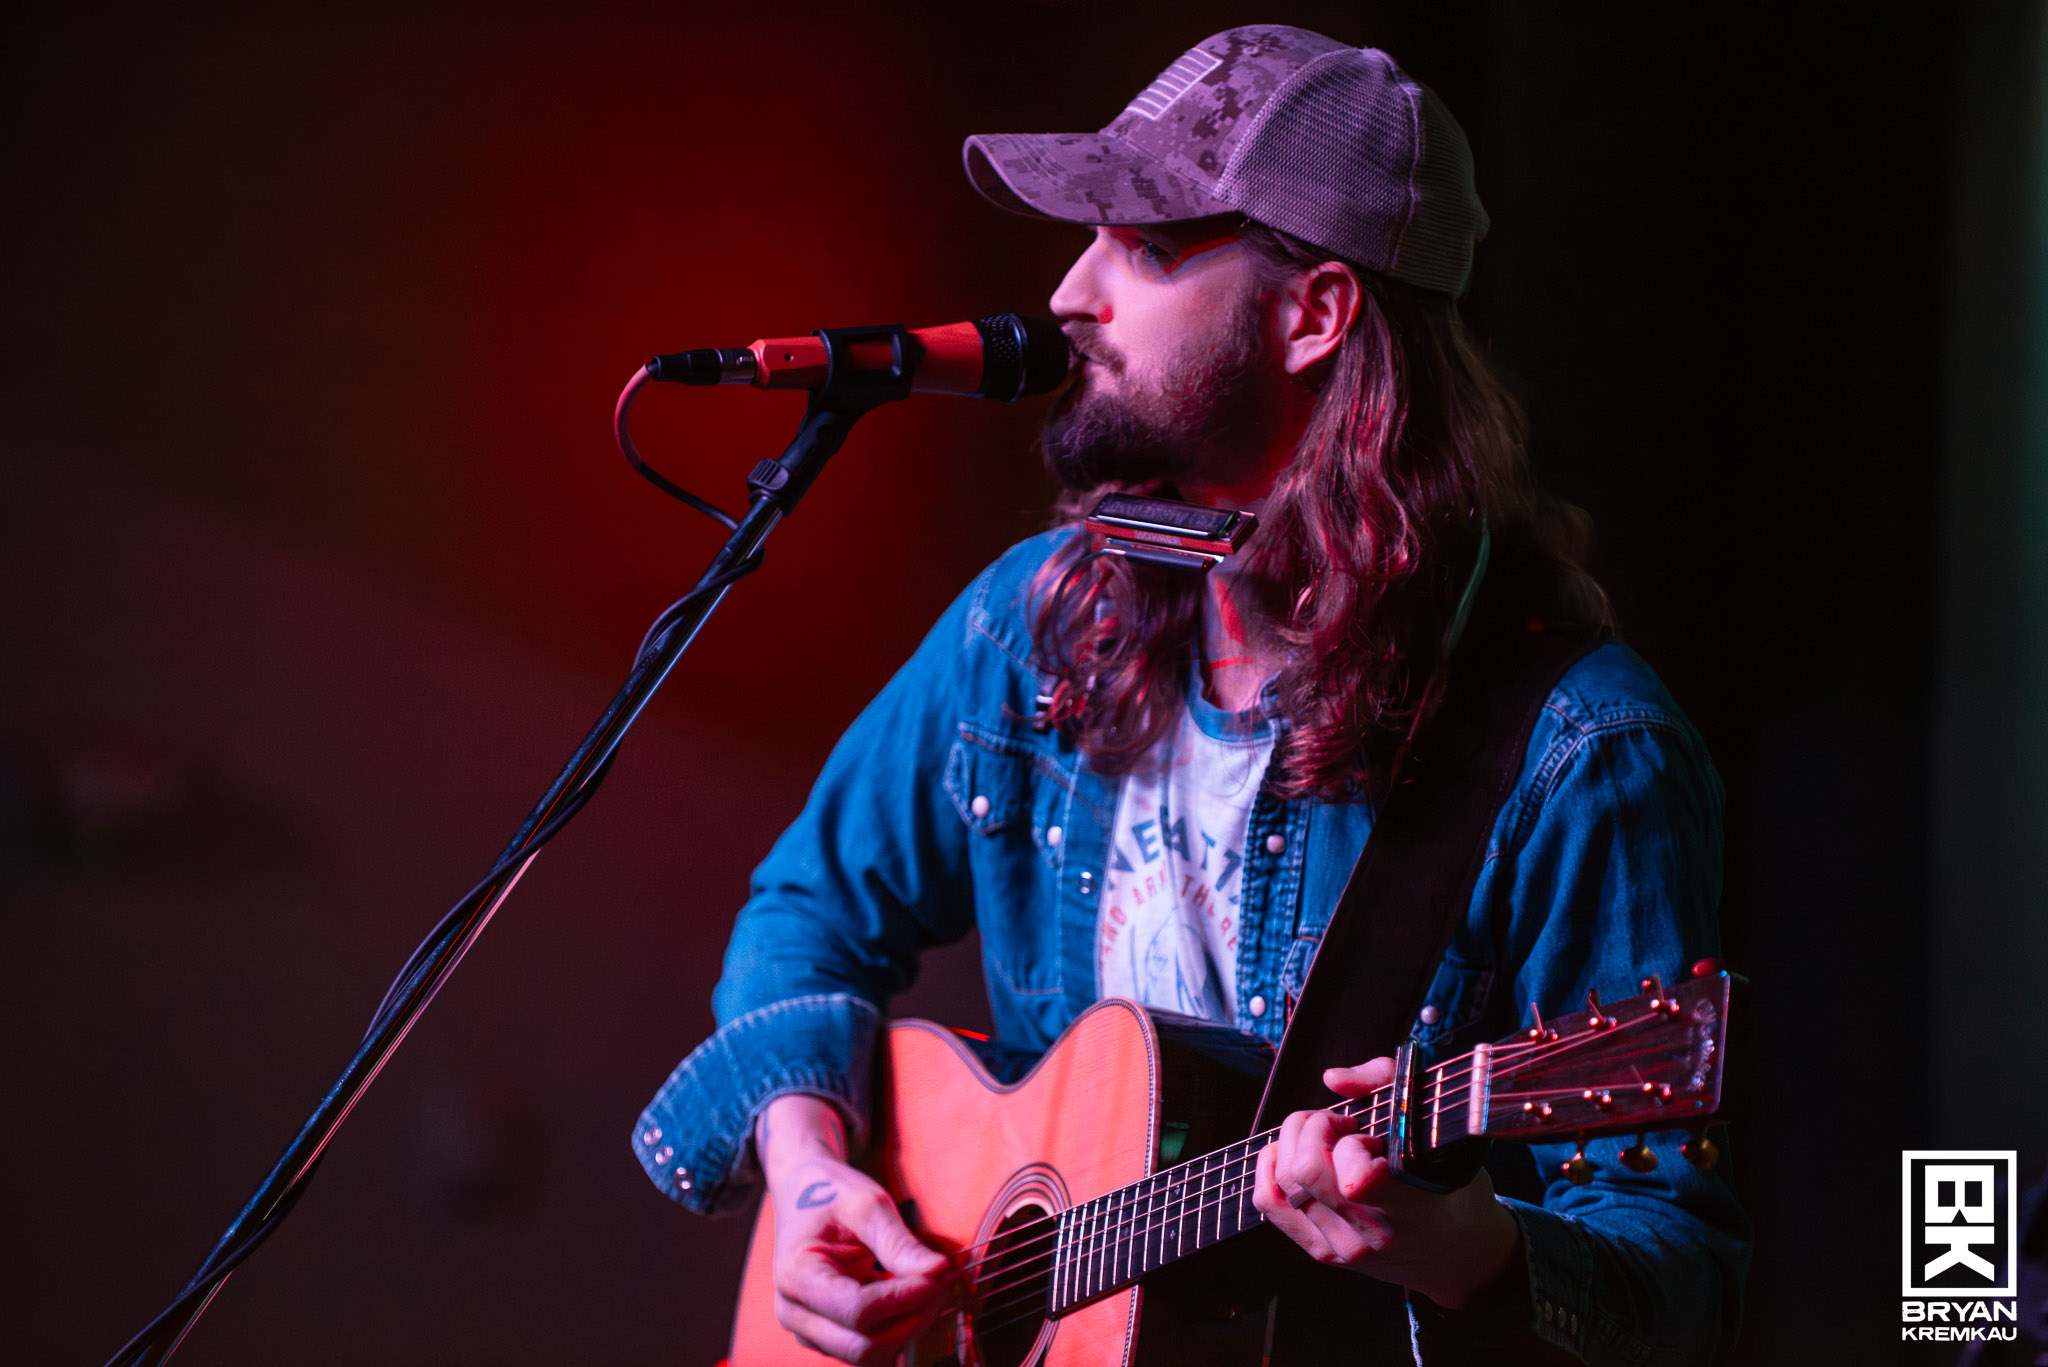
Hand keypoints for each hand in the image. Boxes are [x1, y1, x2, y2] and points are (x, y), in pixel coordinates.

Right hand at [756, 1095, 955, 1364]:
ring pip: (870, 1356)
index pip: (858, 1310)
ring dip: (909, 1327)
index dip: (905, 1298)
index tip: (939, 1273)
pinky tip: (914, 1298)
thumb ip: (899, 1242)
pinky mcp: (829, 1336)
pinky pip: (871, 1350)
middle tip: (943, 1280)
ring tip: (931, 1286)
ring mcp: (810, 1330)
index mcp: (797, 1275)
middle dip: (913, 1318)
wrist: (804, 1192)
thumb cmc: (830, 1194)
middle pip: (864, 1346)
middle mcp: (796, 1313)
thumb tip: (938, 1272)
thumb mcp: (866, 1204)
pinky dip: (899, 1330)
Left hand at [1251, 1059, 1521, 1308]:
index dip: (1349, 1142)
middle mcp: (1373, 1232)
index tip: (1365, 1130)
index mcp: (1411, 1204)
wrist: (1459, 1253)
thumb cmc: (1453, 1186)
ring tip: (1321, 1138)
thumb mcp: (1437, 1129)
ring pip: (1283, 1183)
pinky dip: (1269, 1168)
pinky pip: (1271, 1205)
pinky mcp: (1324, 1253)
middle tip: (1339, 1124)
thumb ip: (1388, 1083)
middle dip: (1313, 1128)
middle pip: (1305, 1171)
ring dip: (1292, 1143)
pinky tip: (1286, 1152)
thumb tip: (1333, 1079)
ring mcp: (1345, 1247)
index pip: (1355, 1179)